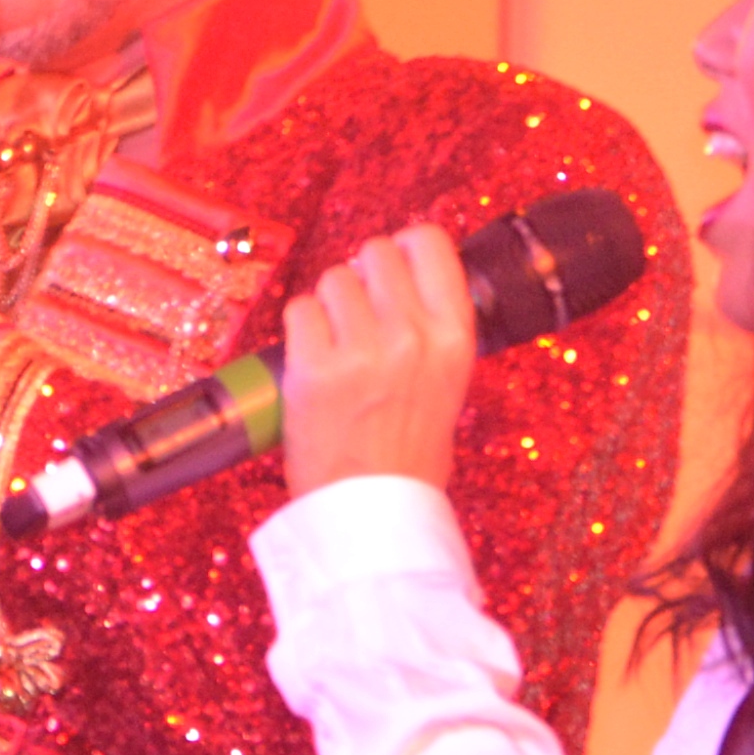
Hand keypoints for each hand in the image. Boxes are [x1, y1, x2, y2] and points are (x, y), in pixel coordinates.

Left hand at [278, 225, 476, 495]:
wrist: (375, 512)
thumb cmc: (411, 453)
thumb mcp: (449, 383)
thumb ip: (430, 326)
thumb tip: (401, 274)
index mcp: (454, 335)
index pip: (430, 242)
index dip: (405, 246)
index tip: (394, 267)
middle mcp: (412, 334)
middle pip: (374, 252)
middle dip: (361, 276)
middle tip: (358, 316)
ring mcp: (361, 349)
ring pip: (333, 278)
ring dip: (329, 305)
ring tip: (336, 346)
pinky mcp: (313, 367)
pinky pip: (299, 310)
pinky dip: (301, 330)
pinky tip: (313, 361)